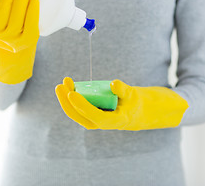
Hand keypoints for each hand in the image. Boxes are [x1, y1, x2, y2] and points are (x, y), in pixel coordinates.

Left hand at [55, 77, 188, 129]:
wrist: (143, 111)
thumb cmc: (139, 104)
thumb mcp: (135, 95)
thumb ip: (124, 90)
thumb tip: (114, 84)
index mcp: (114, 122)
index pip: (94, 116)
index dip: (81, 106)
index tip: (71, 93)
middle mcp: (102, 122)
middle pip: (79, 116)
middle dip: (67, 102)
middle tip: (60, 85)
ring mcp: (97, 118)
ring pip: (78, 112)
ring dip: (68, 99)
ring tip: (64, 82)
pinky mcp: (95, 112)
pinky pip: (82, 106)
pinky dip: (75, 97)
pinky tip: (72, 85)